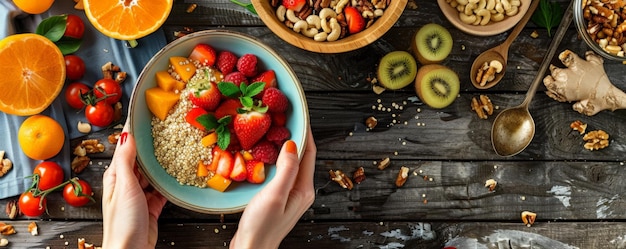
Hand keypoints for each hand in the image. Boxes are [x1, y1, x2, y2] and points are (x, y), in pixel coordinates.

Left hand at [102, 124, 167, 248]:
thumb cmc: (123, 222)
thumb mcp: (124, 186)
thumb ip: (126, 160)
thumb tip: (127, 134)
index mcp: (115, 176)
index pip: (126, 148)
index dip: (135, 132)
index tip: (146, 115)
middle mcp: (127, 184)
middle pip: (141, 160)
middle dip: (153, 146)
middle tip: (168, 129)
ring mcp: (140, 196)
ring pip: (153, 174)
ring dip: (163, 164)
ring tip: (177, 148)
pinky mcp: (152, 207)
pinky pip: (162, 190)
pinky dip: (170, 182)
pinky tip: (179, 174)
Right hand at [230, 129, 316, 248]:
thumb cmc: (262, 226)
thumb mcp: (275, 194)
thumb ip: (286, 169)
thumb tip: (292, 144)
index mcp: (304, 189)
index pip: (309, 153)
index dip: (305, 133)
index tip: (299, 115)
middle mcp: (300, 191)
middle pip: (301, 157)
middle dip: (295, 137)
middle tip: (284, 118)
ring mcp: (289, 195)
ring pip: (290, 164)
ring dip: (283, 147)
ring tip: (274, 130)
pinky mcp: (277, 199)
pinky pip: (280, 173)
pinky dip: (273, 160)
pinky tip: (263, 155)